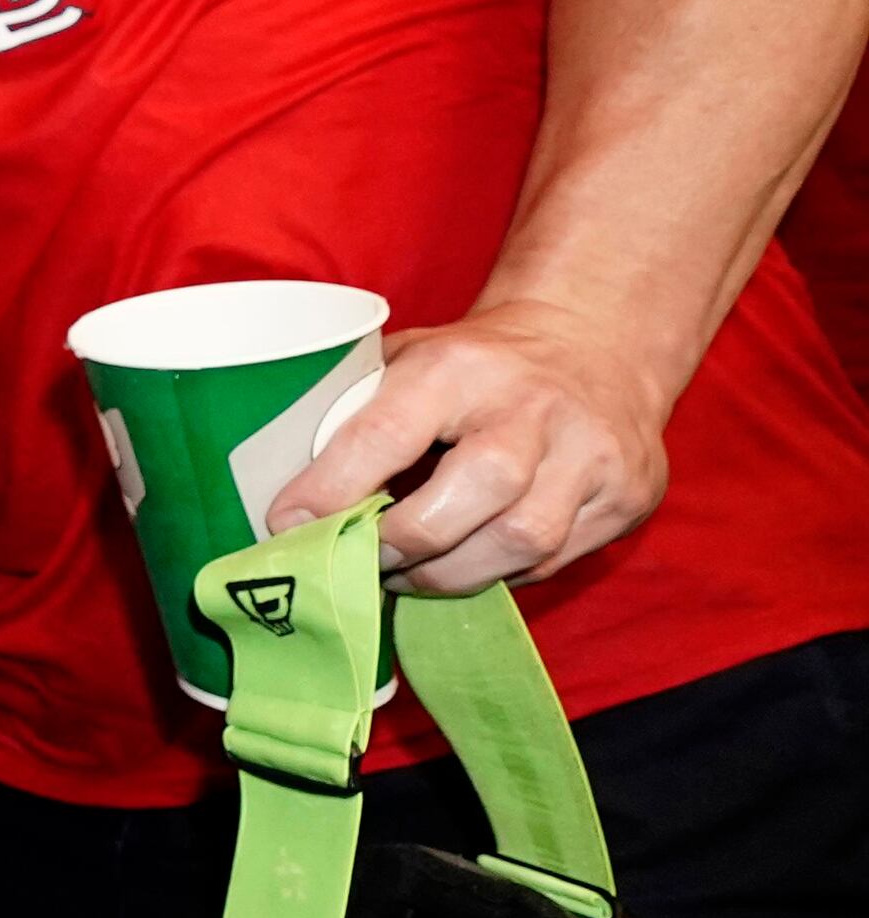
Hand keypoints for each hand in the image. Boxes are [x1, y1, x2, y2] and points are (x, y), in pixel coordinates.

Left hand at [262, 294, 673, 595]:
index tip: (288, 524)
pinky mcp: (628, 495)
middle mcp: (536, 406)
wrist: (597, 343)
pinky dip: (501, 572)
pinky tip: (470, 561)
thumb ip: (359, 414)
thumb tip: (294, 498)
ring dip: (450, 574)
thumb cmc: (477, 364)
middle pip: (470, 497)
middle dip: (403, 544)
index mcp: (461, 365)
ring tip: (408, 573)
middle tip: (363, 559)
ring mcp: (594, 453)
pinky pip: (555, 559)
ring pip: (521, 542)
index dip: (332, 488)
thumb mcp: (413, 359)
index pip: (386, 431)